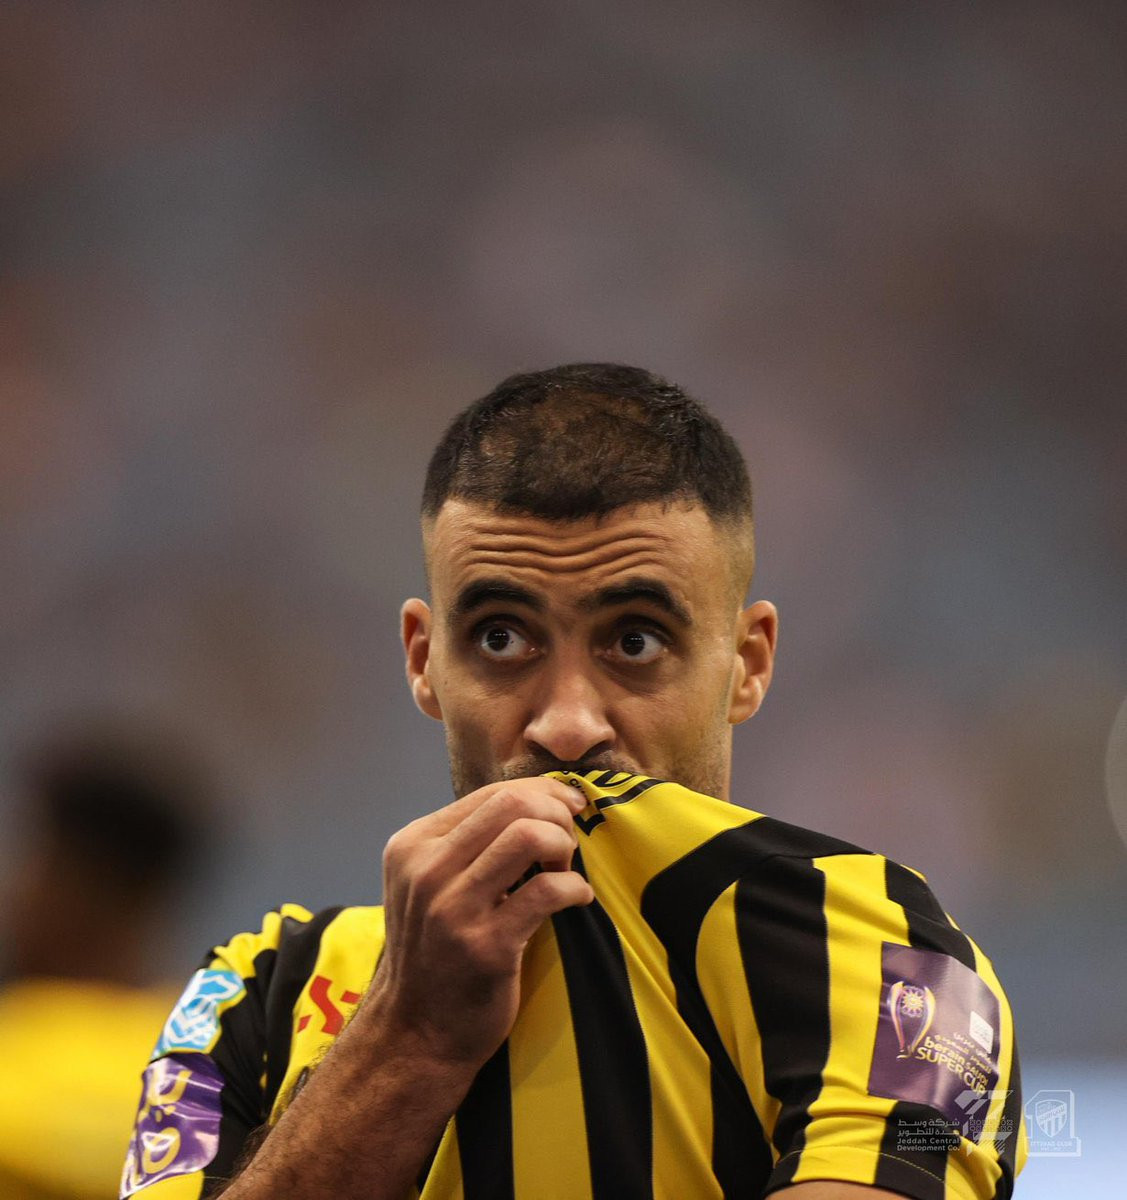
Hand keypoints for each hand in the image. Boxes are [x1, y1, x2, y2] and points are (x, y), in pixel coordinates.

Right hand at [369, 777, 593, 1066]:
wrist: (414, 1033)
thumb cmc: (433, 953)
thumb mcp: (428, 886)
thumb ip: (467, 844)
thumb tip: (537, 801)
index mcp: (412, 845)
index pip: (490, 794)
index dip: (540, 792)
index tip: (568, 806)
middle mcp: (426, 869)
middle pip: (510, 804)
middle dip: (554, 812)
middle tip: (568, 839)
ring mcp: (453, 908)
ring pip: (528, 836)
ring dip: (562, 845)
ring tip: (564, 869)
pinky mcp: (486, 945)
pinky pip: (547, 891)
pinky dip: (574, 888)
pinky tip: (576, 899)